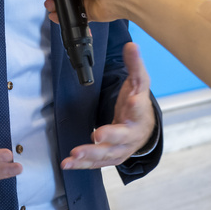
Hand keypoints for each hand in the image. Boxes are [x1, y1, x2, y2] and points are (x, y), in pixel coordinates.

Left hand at [61, 43, 155, 169]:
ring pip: (106, 154)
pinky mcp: (110, 158)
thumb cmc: (138, 104)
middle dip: (109, 136)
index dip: (137, 104)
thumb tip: (131, 45)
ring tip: (74, 154)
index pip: (139, 107)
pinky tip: (67, 164)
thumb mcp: (139, 83)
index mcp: (140, 113)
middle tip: (96, 135)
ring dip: (90, 155)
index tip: (132, 100)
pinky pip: (95, 163)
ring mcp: (121, 149)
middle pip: (122, 137)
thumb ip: (135, 65)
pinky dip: (81, 165)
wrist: (144, 130)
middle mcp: (131, 134)